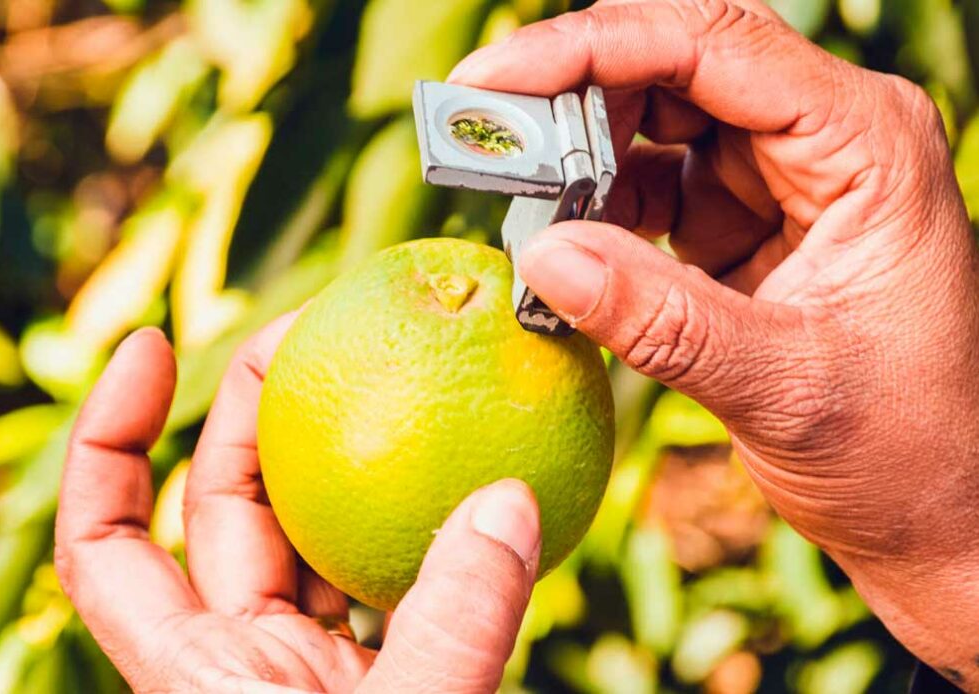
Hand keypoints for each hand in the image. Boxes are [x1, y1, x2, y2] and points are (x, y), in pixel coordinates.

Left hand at [55, 321, 542, 692]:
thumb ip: (453, 630)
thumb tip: (507, 503)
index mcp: (198, 676)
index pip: (106, 538)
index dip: (109, 435)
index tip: (151, 345)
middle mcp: (242, 662)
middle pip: (223, 506)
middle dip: (253, 407)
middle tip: (309, 325)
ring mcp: (313, 669)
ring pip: (313, 533)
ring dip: (345, 455)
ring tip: (386, 372)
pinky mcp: (383, 678)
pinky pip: (395, 577)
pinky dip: (426, 524)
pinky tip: (466, 473)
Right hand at [451, 0, 978, 684]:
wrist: (936, 515)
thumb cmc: (905, 449)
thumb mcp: (780, 385)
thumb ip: (659, 319)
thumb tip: (538, 255)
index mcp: (863, 145)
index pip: (715, 46)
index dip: (592, 47)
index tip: (492, 81)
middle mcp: (823, 142)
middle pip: (674, 68)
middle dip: (571, 99)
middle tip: (480, 143)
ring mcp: (780, 181)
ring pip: (652, 122)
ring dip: (575, 156)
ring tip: (514, 203)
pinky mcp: (744, 225)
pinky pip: (648, 188)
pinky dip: (593, 211)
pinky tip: (558, 246)